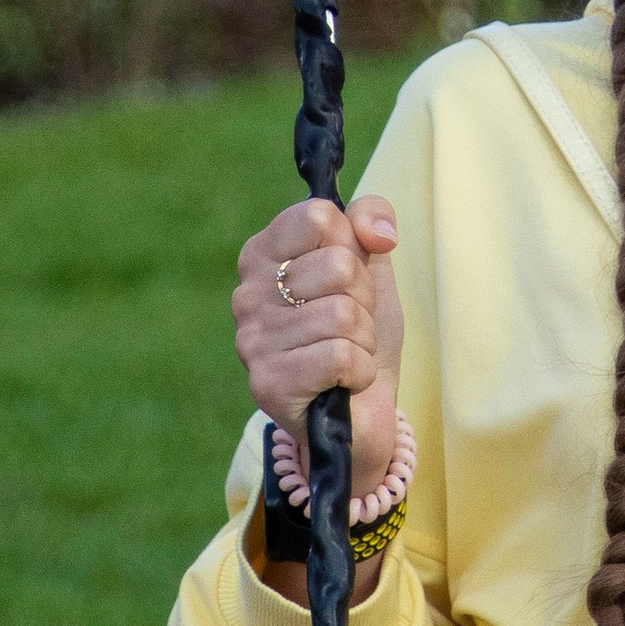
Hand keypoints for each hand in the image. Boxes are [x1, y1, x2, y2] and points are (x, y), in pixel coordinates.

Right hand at [233, 195, 404, 499]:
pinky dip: (360, 371)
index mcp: (263, 254)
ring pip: (342, 314)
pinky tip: (344, 382)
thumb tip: (378, 234)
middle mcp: (246, 295)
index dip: (353, 246)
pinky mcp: (266, 385)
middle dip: (364, 299)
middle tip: (350, 324)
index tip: (348, 275)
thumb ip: (371, 218)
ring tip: (347, 353)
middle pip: (338, 265)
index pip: (318, 215)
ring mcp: (251, 341)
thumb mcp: (373, 264)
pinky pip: (340, 356)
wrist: (364, 410)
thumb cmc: (360, 330)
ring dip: (364, 339)